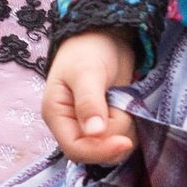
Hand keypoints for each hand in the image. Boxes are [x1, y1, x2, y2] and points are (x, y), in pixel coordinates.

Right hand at [41, 26, 141, 164]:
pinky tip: (127, 103)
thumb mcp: (88, 73)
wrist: (104, 35)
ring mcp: (88, 126)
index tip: (125, 141)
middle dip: (115, 135)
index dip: (99, 151)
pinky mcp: (105, 123)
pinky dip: (130, 124)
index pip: (75, 149)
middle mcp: (70, 125)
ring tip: (123, 98)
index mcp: (56, 115)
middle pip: (95, 151)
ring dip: (125, 127)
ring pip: (111, 145)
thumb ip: (89, 103)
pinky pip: (121, 136)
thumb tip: (94, 133)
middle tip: (124, 105)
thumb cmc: (89, 50)